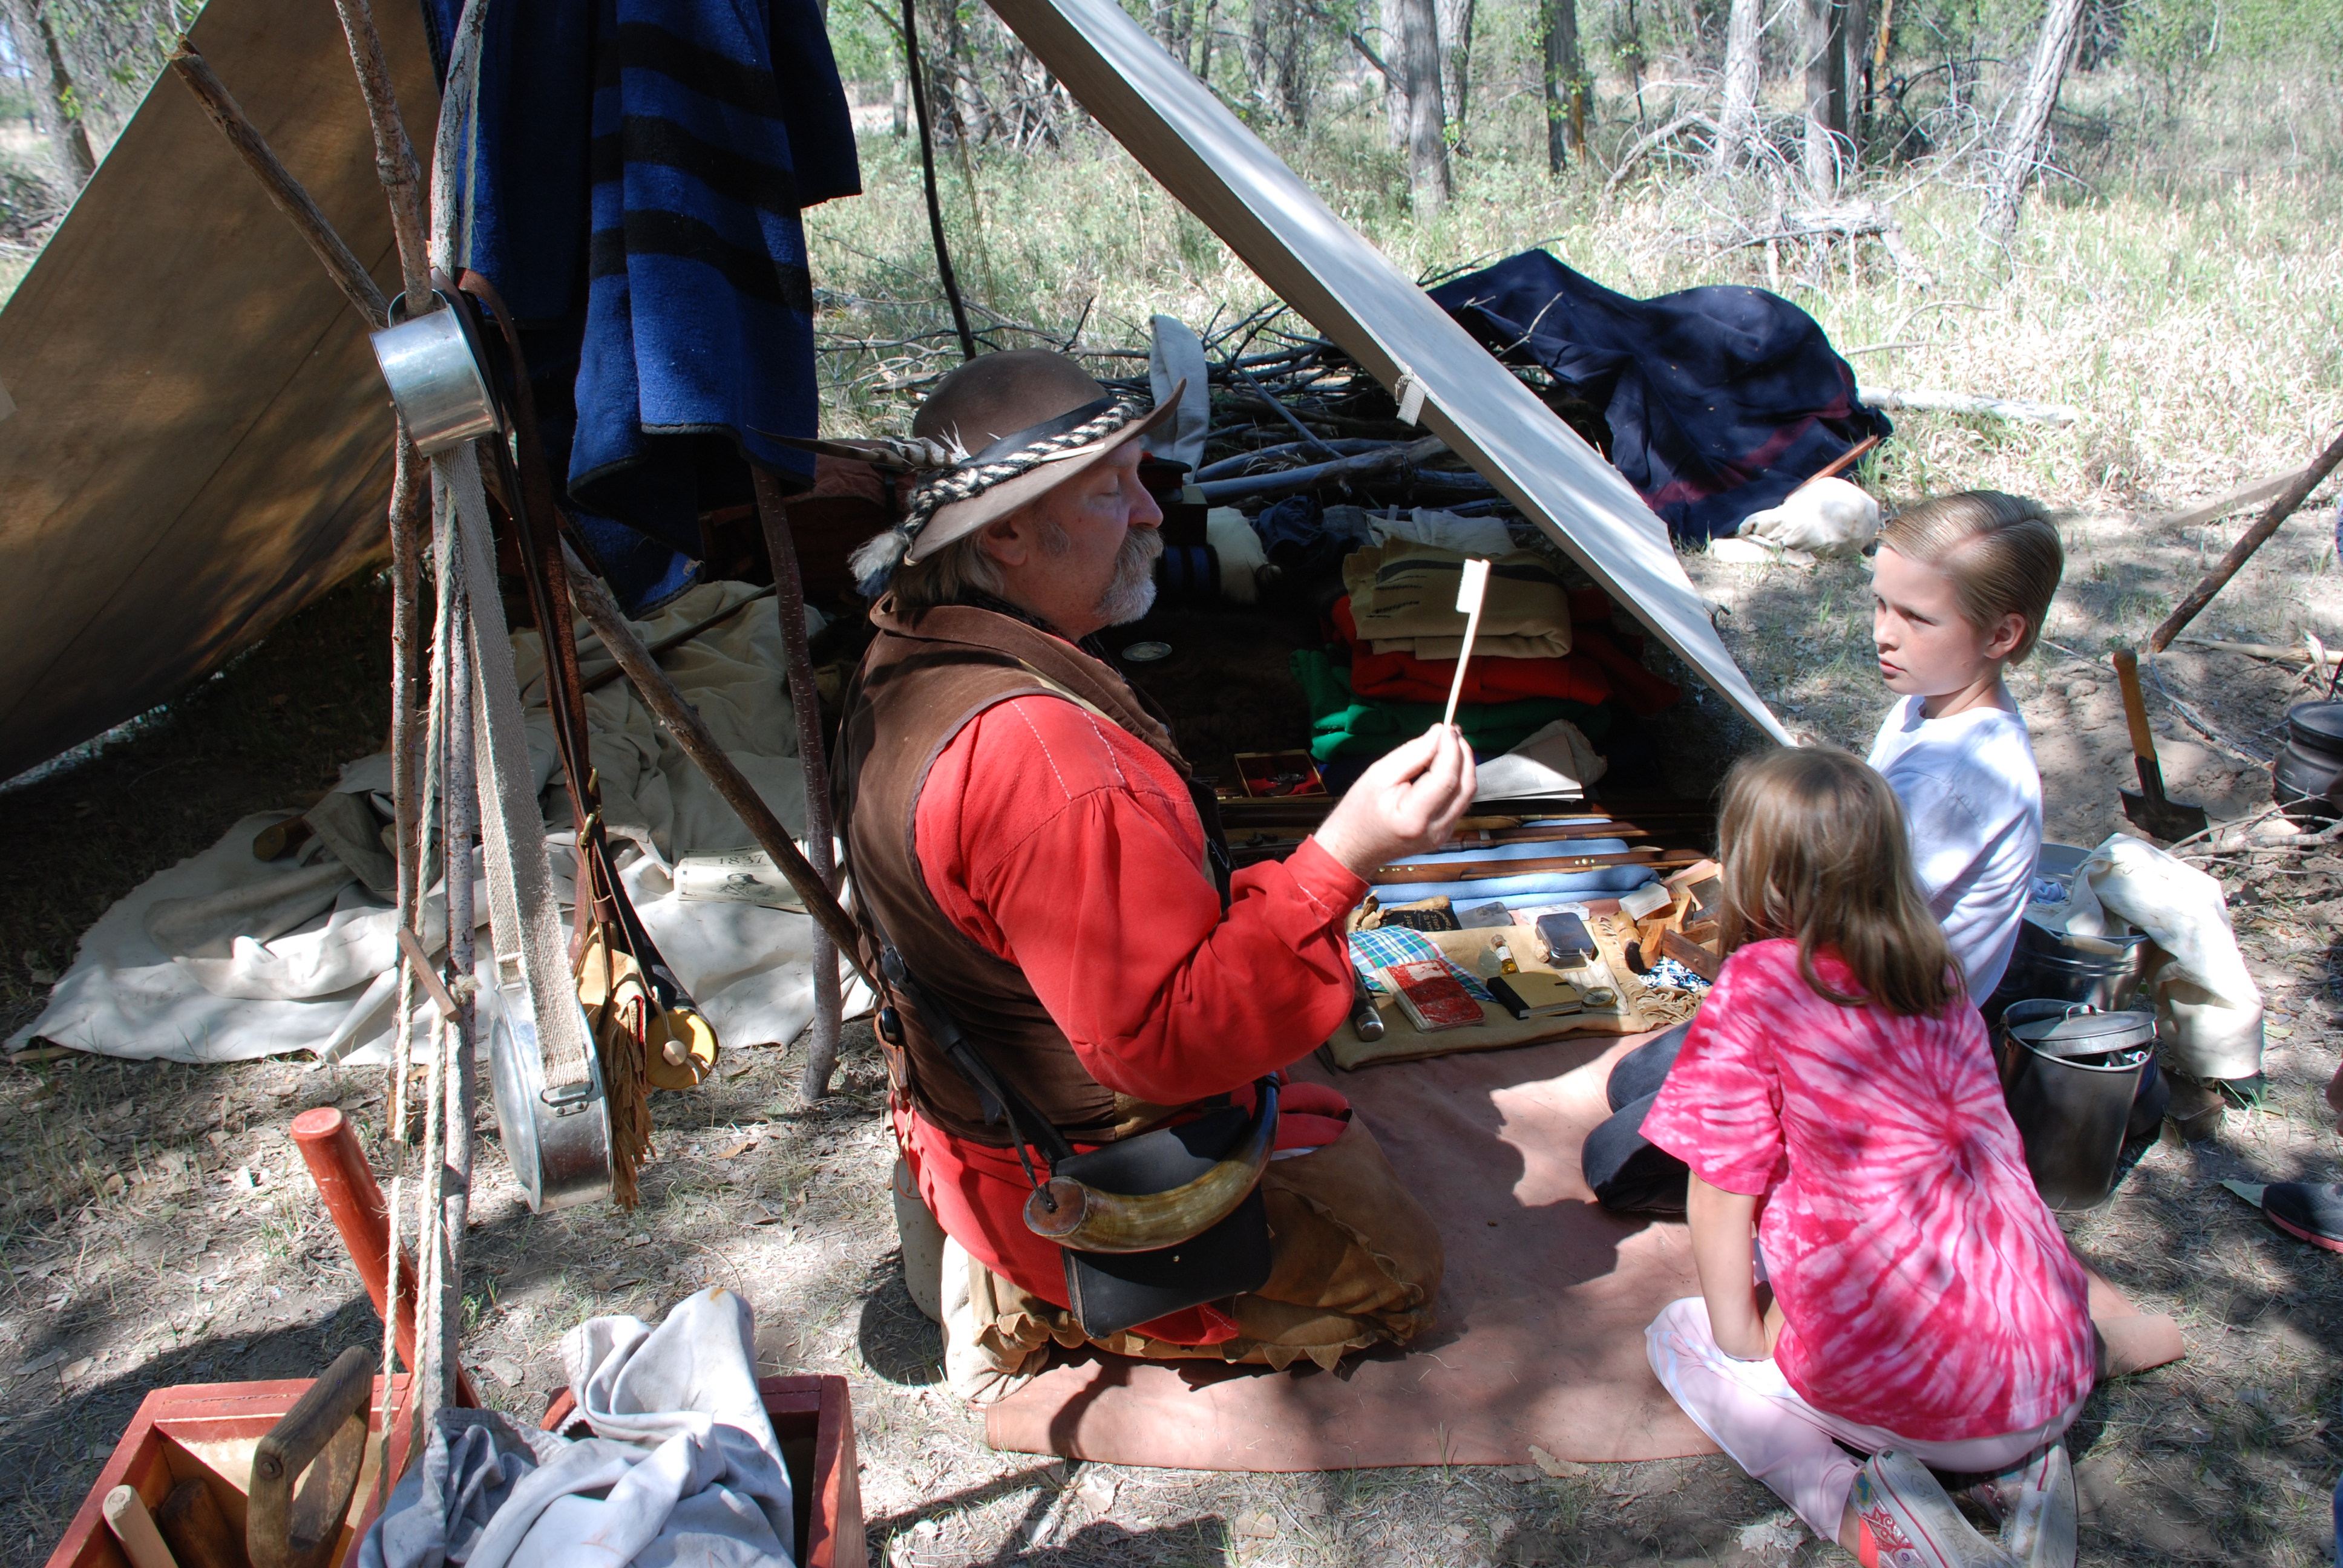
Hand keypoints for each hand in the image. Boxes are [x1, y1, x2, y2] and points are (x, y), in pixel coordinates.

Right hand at [1312, 725, 1477, 878]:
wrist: (1352, 848)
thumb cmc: (1359, 810)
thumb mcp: (1379, 774)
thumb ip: (1413, 753)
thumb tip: (1440, 733)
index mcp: (1414, 817)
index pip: (1446, 778)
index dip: (1451, 749)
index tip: (1448, 727)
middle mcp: (1435, 830)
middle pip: (1465, 786)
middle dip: (1463, 754)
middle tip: (1452, 731)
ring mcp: (1443, 835)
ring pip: (1467, 794)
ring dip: (1463, 765)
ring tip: (1449, 745)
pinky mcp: (1445, 834)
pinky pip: (1460, 802)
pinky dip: (1457, 780)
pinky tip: (1445, 766)